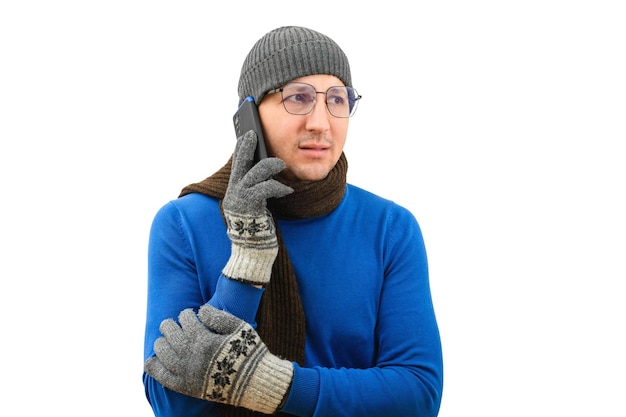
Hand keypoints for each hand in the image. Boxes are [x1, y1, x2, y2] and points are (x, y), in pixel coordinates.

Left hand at [144, 306, 292, 413]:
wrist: (254, 382)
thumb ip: (218, 316)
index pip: (186, 320)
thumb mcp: (239, 327)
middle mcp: (191, 356)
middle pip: (170, 333)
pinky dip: (154, 367)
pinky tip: (150, 360)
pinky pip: (163, 377)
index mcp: (204, 339)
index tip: (190, 314)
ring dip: (161, 342)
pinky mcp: (185, 387)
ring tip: (163, 338)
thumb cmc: (248, 351)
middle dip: (169, 325)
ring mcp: (187, 372)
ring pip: (163, 352)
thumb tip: (200, 309)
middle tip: (171, 323)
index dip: (186, 314)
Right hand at [222, 130, 292, 284]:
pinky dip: (279, 186)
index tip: (246, 135)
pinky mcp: (251, 205)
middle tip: (253, 134)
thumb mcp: (254, 206)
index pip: (236, 165)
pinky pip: (266, 188)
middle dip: (246, 147)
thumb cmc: (256, 228)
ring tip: (282, 165)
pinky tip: (287, 189)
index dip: (241, 149)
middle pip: (240, 162)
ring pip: (256, 172)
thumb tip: (267, 174)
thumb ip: (255, 191)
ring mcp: (240, 198)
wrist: (252, 250)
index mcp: (234, 190)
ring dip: (271, 166)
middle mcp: (234, 192)